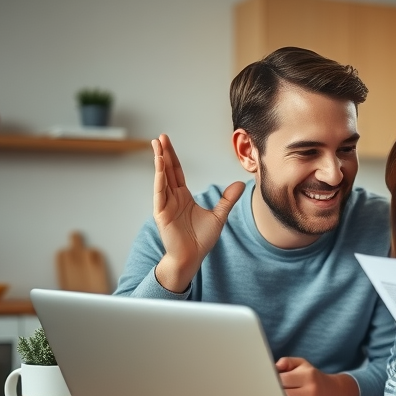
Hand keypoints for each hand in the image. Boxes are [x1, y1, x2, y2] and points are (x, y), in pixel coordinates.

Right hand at [151, 133, 244, 292]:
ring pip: (162, 179)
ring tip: (156, 146)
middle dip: (164, 154)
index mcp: (183, 196)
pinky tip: (159, 168)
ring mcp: (165, 205)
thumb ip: (228, 199)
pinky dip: (159, 180)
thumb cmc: (201, 239)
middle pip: (167, 171)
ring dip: (159, 163)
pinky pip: (160, 194)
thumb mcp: (219, 215)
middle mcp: (172, 198)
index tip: (167, 142)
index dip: (173, 157)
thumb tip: (240, 184)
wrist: (192, 258)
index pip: (176, 172)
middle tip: (160, 137)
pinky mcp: (162, 214)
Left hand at [276, 357, 357, 395]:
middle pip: (281, 392)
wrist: (333, 391)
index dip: (272, 380)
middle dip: (274, 390)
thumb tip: (273, 368)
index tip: (268, 380)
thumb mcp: (302, 364)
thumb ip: (287, 362)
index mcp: (308, 374)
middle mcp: (310, 389)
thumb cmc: (313, 376)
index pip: (282, 379)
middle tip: (269, 388)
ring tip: (276, 394)